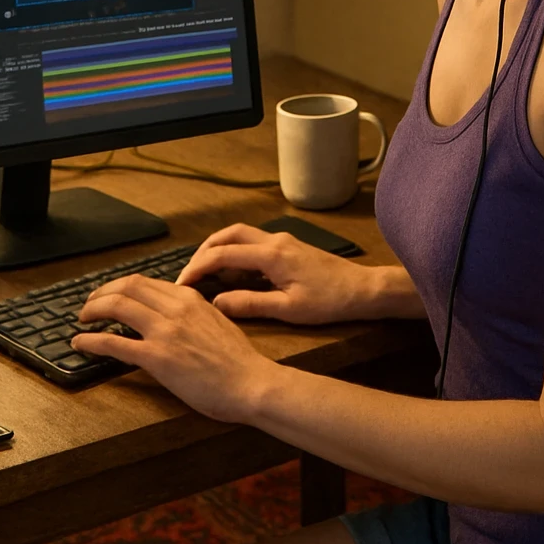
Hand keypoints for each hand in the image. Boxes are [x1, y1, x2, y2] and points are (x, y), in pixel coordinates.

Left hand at [71, 275, 278, 420]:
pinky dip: (91, 341)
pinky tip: (80, 343)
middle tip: (89, 306)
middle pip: (126, 287)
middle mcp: (175, 308)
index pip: (144, 282)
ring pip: (117, 307)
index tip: (109, 295)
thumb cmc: (238, 361)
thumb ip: (194, 313)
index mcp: (190, 298)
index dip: (119, 286)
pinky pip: (114, 343)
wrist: (250, 383)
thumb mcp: (217, 322)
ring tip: (82, 320)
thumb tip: (176, 314)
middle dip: (101, 294)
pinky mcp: (157, 358)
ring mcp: (165, 331)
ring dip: (92, 311)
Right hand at [175, 223, 378, 324]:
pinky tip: (232, 273)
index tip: (182, 284)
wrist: (362, 290)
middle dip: (204, 251)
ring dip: (219, 249)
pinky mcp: (289, 246)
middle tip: (189, 273)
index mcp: (271, 255)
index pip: (223, 254)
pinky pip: (253, 243)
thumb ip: (250, 304)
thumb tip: (215, 303)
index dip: (198, 268)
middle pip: (228, 234)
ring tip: (205, 272)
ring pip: (241, 235)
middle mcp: (274, 241)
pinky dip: (236, 252)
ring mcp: (282, 241)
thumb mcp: (288, 309)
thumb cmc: (329, 301)